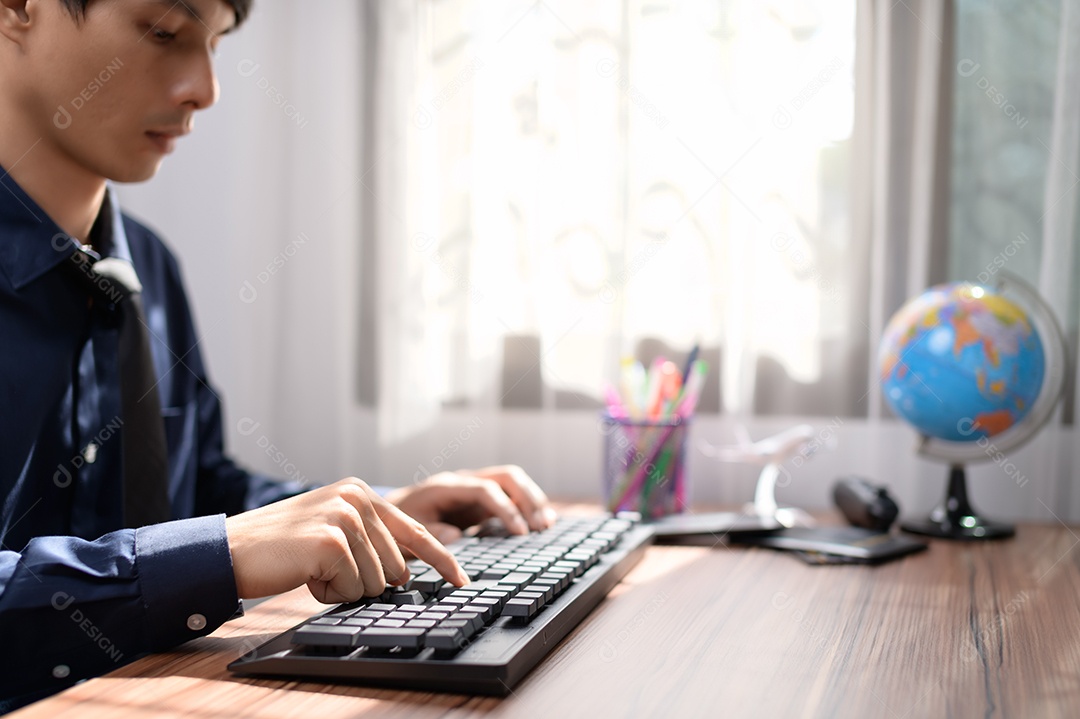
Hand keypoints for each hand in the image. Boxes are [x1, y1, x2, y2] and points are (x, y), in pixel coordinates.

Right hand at [225, 478, 467, 602]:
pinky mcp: (331, 542)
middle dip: (365, 582)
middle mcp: (357, 498)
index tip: (462, 580)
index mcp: (360, 493)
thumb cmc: (281, 547)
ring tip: (312, 570)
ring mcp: (345, 517)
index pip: (415, 531)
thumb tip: (406, 571)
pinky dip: (328, 594)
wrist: (230, 550)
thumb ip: (370, 539)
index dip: (442, 559)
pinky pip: (352, 589)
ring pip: (376, 582)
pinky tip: (305, 576)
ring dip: (344, 588)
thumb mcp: (331, 529)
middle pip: (396, 566)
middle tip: (325, 570)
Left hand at [385, 465, 556, 545]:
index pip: (485, 489)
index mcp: (446, 487)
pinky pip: (509, 498)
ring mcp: (474, 490)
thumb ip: (429, 533)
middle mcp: (464, 483)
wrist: (388, 517)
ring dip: (531, 500)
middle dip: (527, 499)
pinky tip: (540, 524)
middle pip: (506, 477)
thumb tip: (457, 536)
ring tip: (545, 526)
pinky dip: (526, 508)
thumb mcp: (405, 532)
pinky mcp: (480, 502)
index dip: (505, 508)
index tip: (520, 532)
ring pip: (512, 483)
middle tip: (539, 528)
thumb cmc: (396, 526)